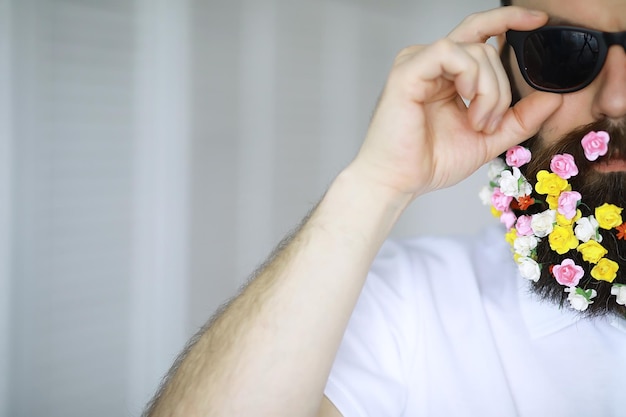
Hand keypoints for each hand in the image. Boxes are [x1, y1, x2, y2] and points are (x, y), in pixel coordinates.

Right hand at [351, 6, 562, 200]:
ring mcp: (418, 63)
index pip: (480, 33)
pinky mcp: (408, 70)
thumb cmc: (429, 161)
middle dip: (501, 87)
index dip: (509, 20)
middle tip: (490, 123)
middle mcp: (432, 64)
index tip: (538, 22)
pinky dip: (470, 76)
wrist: (398, 182)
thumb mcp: (487, 139)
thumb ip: (519, 118)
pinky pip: (451, 51)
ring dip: (489, 90)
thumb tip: (554, 98)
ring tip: (477, 122)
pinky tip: (466, 101)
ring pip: (474, 49)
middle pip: (484, 45)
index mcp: (447, 75)